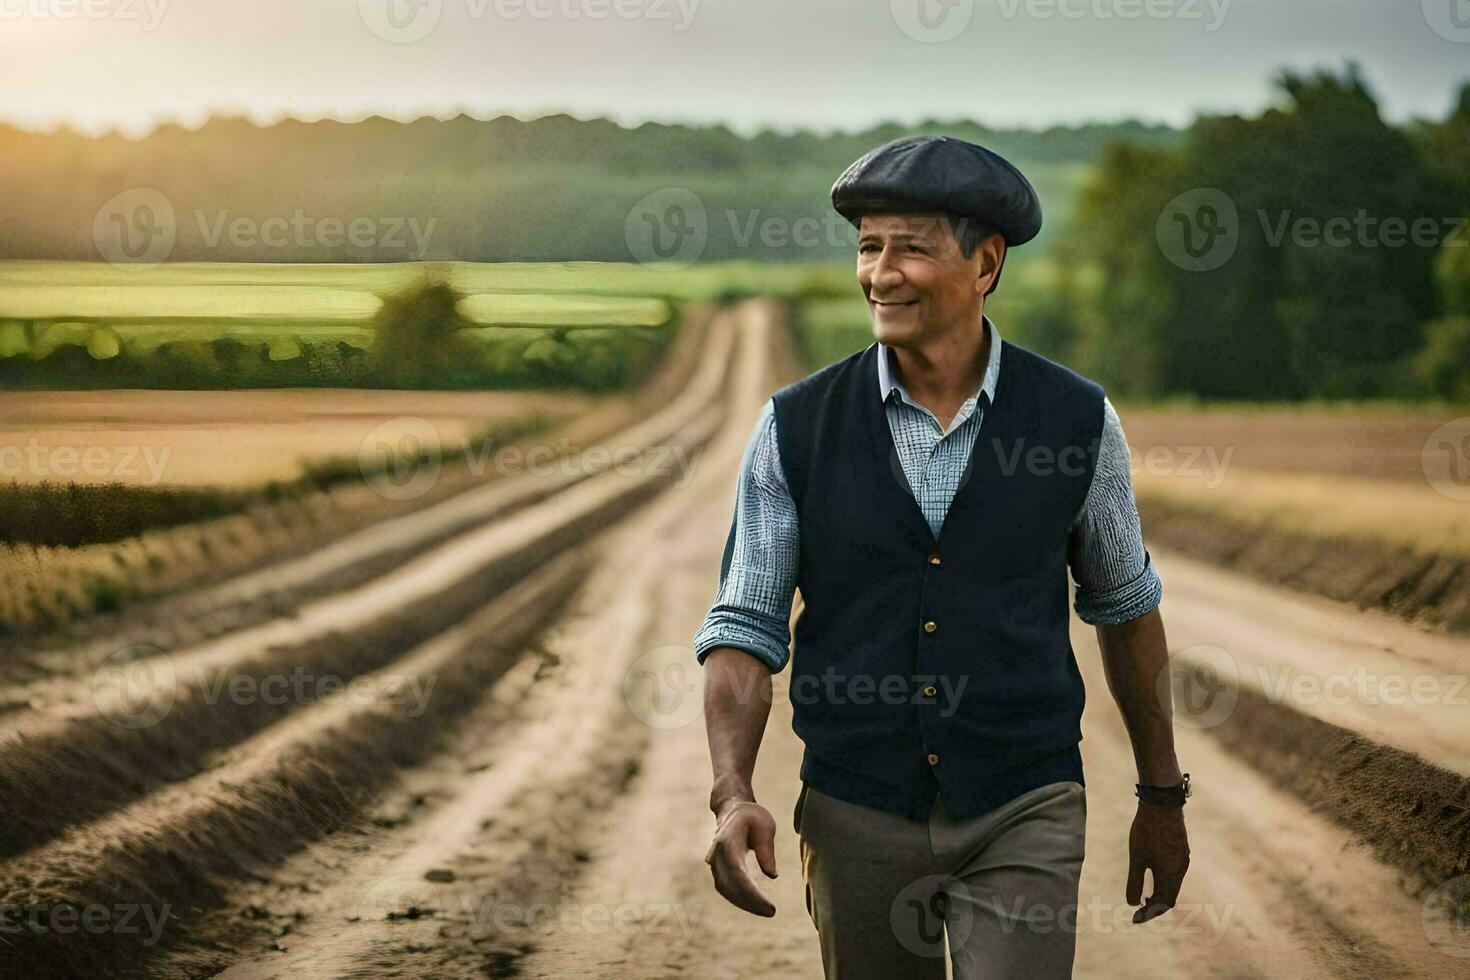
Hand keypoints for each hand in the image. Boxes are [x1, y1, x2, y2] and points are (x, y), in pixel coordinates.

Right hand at [704, 800, 777, 916]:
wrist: (732, 810)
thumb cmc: (751, 817)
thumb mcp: (765, 826)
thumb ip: (766, 850)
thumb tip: (771, 875)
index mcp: (727, 841)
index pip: (737, 873)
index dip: (751, 893)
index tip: (768, 905)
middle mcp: (716, 854)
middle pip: (730, 885)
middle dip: (749, 902)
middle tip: (772, 912)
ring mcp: (714, 862)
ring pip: (725, 890)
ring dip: (744, 903)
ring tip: (767, 911)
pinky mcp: (717, 869)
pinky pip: (725, 888)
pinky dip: (739, 899)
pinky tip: (755, 905)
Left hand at [1126, 801, 1189, 922]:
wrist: (1162, 804)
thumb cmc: (1147, 831)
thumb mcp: (1137, 858)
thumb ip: (1135, 882)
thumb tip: (1132, 904)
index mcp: (1171, 875)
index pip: (1163, 903)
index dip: (1149, 914)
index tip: (1135, 918)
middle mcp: (1180, 869)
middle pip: (1170, 896)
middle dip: (1155, 906)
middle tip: (1140, 910)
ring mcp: (1183, 858)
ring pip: (1174, 884)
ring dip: (1161, 893)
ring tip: (1146, 897)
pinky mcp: (1181, 848)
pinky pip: (1175, 873)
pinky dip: (1165, 881)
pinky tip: (1154, 874)